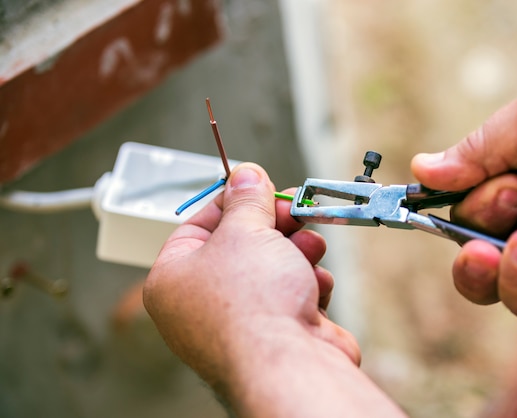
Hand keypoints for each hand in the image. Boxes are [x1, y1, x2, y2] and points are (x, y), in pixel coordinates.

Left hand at [143, 163, 361, 409]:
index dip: (233, 201)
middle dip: (274, 225)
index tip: (259, 184)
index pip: (199, 225)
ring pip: (272, 267)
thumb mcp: (245, 231)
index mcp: (173, 279)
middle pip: (241, 245)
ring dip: (296, 252)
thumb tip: (245, 174)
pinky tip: (315, 284)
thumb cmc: (253, 303)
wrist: (291, 364)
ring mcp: (240, 322)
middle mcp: (201, 304)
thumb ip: (246, 199)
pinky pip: (290, 293)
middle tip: (296, 206)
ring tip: (310, 247)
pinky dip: (307, 283)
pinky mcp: (276, 333)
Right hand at [411, 73, 516, 319]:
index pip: (464, 220)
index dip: (463, 217)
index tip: (493, 190)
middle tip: (495, 235)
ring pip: (512, 296)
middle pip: (479, 269)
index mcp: (516, 183)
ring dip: (513, 273)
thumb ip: (476, 150)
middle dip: (476, 258)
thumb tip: (420, 169)